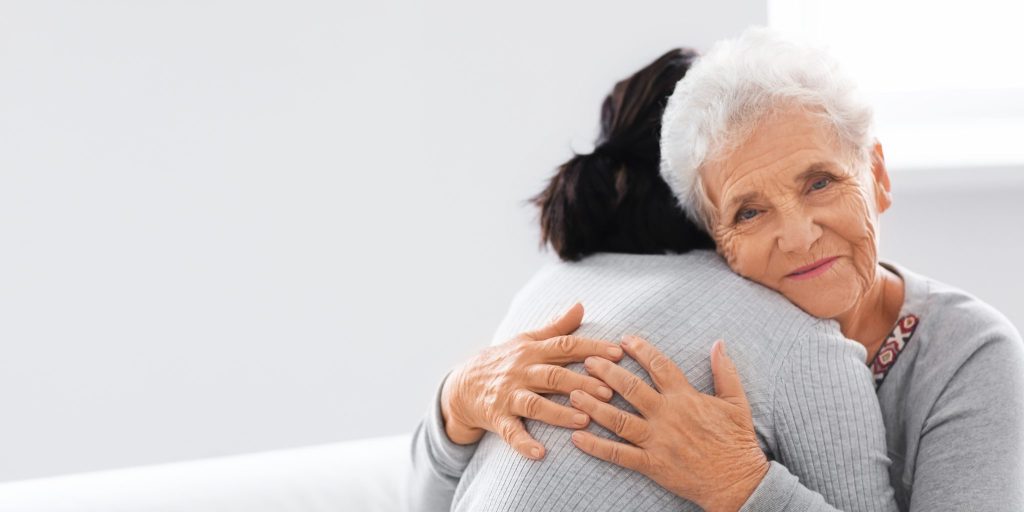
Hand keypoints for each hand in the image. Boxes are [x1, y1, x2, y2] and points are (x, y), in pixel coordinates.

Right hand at [440, 303, 624, 460]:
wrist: (463, 385)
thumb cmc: (505, 361)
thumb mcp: (527, 340)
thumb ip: (557, 327)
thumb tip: (581, 305)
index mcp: (532, 351)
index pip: (565, 346)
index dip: (592, 348)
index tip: (618, 354)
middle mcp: (521, 371)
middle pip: (553, 375)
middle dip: (581, 383)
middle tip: (609, 393)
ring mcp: (508, 395)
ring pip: (535, 404)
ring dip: (559, 413)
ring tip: (584, 421)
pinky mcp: (497, 417)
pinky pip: (510, 431)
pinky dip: (523, 443)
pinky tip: (540, 453)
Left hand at [569, 335, 768, 511]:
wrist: (738, 482)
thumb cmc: (737, 442)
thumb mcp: (737, 402)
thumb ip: (725, 371)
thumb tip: (719, 344)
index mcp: (686, 397)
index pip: (658, 365)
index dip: (640, 349)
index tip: (623, 339)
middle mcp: (668, 415)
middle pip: (630, 388)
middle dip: (606, 371)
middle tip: (587, 360)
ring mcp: (658, 441)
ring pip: (618, 419)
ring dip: (593, 405)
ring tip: (573, 392)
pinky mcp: (652, 464)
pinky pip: (619, 454)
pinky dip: (596, 446)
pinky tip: (577, 437)